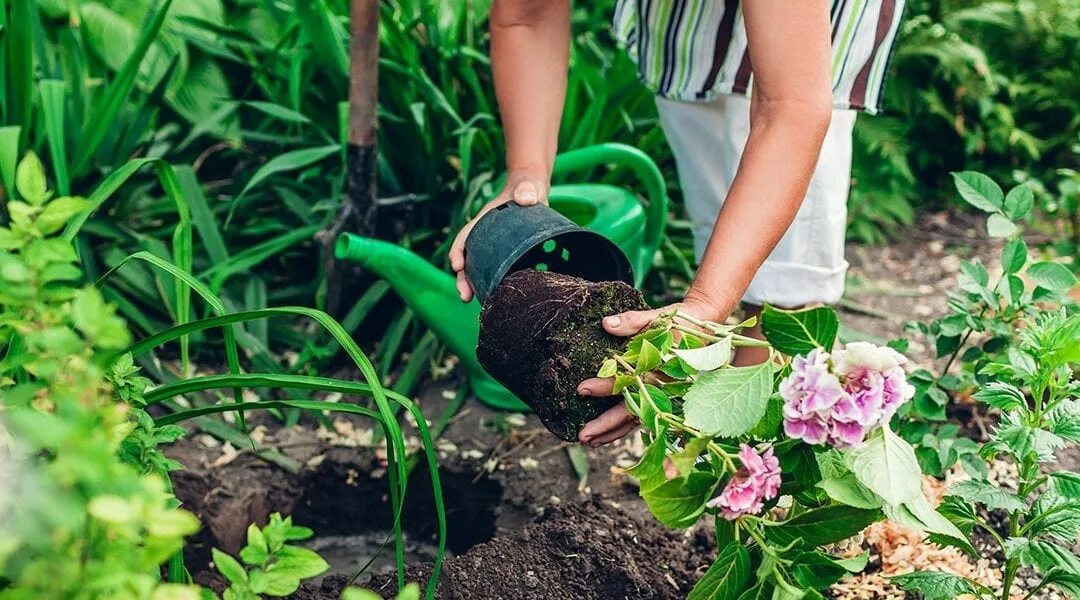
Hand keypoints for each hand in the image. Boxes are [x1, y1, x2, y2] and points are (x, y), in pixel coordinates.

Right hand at [449, 169, 549, 301]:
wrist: (533, 191)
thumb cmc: (527, 187)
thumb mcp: (527, 186)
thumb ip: (527, 189)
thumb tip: (527, 198)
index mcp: (485, 220)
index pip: (466, 236)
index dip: (458, 251)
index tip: (456, 265)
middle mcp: (485, 235)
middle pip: (468, 258)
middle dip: (462, 277)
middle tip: (464, 296)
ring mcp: (495, 246)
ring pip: (479, 268)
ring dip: (474, 285)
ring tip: (472, 302)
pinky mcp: (507, 254)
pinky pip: (496, 270)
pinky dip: (492, 283)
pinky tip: (497, 296)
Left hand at [576, 299, 721, 446]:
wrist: (704, 330)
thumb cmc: (679, 324)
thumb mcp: (657, 319)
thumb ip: (632, 322)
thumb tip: (606, 324)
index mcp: (658, 367)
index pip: (627, 380)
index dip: (605, 385)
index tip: (582, 389)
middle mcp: (660, 387)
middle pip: (630, 410)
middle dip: (606, 424)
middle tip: (583, 435)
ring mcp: (662, 396)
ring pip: (636, 420)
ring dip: (612, 432)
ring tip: (589, 441)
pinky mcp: (661, 399)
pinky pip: (642, 417)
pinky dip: (624, 428)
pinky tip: (606, 436)